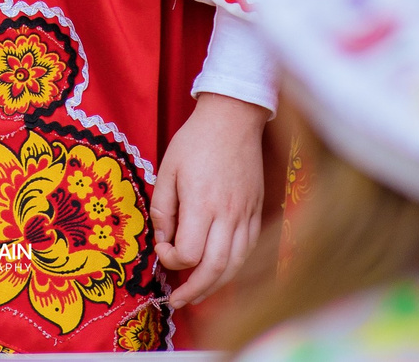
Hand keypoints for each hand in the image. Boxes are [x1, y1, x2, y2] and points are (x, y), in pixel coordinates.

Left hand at [152, 92, 269, 309]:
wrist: (233, 118)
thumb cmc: (195, 141)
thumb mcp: (167, 169)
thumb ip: (163, 209)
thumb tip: (163, 242)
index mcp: (201, 203)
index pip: (189, 253)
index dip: (171, 260)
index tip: (162, 249)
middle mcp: (227, 214)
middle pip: (215, 269)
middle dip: (194, 291)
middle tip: (178, 300)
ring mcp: (245, 214)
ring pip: (235, 265)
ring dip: (216, 286)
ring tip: (198, 295)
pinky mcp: (256, 211)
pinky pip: (248, 250)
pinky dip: (233, 268)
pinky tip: (220, 273)